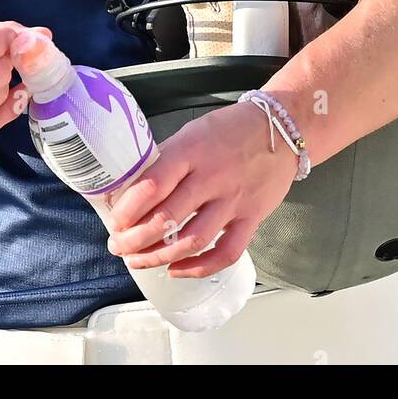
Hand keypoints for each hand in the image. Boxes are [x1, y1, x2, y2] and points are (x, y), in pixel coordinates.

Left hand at [105, 101, 298, 277]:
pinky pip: (225, 252)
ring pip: (191, 240)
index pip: (152, 185)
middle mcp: (212, 176)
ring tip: (139, 260)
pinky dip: (199, 268)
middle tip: (119, 245)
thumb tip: (135, 187)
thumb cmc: (232, 128)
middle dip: (135, 239)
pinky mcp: (252, 218)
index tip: (115, 221)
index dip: (128, 209)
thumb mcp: (194, 131)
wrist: (283, 128)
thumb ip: (168, 158)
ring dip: (159, 256)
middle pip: (167, 218)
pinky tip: (177, 270)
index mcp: (192, 150)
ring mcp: (234, 200)